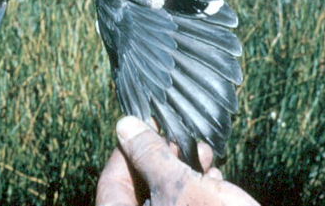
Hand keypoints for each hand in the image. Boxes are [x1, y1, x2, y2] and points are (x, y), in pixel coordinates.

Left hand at [96, 116, 258, 205]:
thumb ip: (150, 154)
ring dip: (181, 172)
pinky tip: (213, 178)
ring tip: (203, 154)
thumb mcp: (180, 184)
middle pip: (137, 189)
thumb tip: (126, 126)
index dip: (128, 150)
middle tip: (178, 138)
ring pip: (162, 198)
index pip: (112, 182)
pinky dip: (193, 192)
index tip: (145, 126)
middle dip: (161, 159)